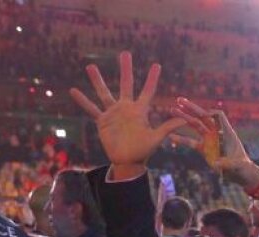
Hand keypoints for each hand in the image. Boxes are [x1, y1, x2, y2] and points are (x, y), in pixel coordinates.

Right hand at [69, 51, 184, 171]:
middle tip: (125, 53)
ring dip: (98, 80)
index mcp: (140, 111)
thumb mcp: (157, 138)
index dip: (152, 79)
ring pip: (104, 93)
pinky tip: (73, 90)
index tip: (157, 65)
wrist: (128, 161)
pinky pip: (91, 109)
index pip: (148, 91)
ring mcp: (114, 113)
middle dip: (126, 69)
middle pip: (126, 84)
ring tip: (90, 66)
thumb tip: (186, 120)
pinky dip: (82, 101)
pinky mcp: (102, 121)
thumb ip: (168, 127)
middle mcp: (126, 108)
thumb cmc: (143, 150)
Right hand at [172, 97, 258, 188]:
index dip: (211, 113)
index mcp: (227, 132)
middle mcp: (217, 133)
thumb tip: (217, 164)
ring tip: (172, 109)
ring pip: (195, 126)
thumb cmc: (243, 168)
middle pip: (203, 116)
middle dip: (192, 108)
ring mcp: (209, 140)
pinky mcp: (204, 149)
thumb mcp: (237, 165)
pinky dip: (181, 139)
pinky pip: (191, 142)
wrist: (240, 174)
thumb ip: (228, 163)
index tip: (204, 115)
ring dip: (184, 117)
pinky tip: (171, 136)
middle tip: (179, 100)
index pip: (219, 116)